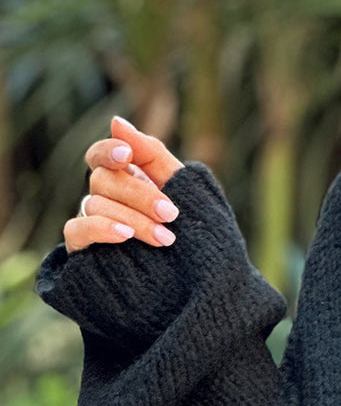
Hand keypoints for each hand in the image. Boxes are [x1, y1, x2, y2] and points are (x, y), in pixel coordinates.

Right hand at [64, 116, 185, 253]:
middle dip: (140, 195)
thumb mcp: (181, 190)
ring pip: (96, 205)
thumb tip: (116, 121)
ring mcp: (92, 223)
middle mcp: (103, 198)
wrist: (198, 284)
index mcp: (124, 180)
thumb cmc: (192, 233)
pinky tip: (124, 236)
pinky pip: (77, 230)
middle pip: (103, 180)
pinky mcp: (84, 250)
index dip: (108, 151)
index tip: (126, 154)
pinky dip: (100, 229)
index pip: (101, 155)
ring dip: (133, 220)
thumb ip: (151, 154)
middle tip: (171, 214)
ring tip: (165, 239)